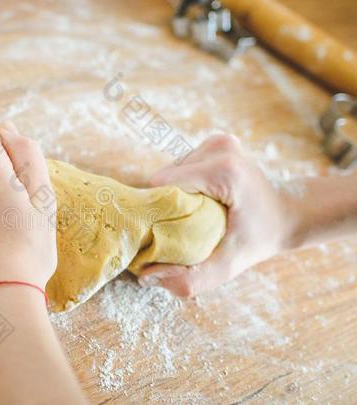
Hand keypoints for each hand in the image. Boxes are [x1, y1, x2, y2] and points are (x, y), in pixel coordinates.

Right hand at [139, 135, 293, 295]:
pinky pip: (181, 166)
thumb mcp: (229, 264)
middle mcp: (220, 147)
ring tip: (191, 214)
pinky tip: (199, 201)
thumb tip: (147, 276)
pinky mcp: (216, 141)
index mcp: (224, 170)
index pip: (163, 184)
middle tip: (179, 226)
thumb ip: (191, 277)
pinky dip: (183, 185)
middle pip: (164, 176)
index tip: (163, 231)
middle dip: (164, 203)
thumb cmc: (260, 239)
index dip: (157, 209)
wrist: (290, 214)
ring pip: (170, 171)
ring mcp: (219, 141)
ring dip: (172, 194)